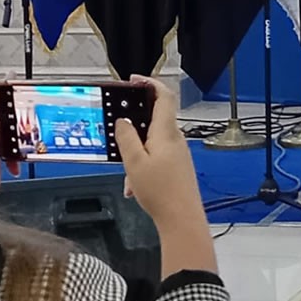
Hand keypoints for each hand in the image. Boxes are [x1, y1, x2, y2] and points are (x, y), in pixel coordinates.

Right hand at [115, 76, 203, 231]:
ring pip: (152, 142)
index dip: (149, 83)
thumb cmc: (160, 191)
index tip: (133, 80)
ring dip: (135, 153)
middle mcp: (175, 138)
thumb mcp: (134, 163)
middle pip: (155, 118)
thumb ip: (126, 137)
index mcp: (166, 132)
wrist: (182, 219)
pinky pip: (156, 157)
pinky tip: (134, 187)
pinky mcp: (178, 166)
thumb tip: (123, 120)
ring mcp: (178, 153)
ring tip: (126, 175)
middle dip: (134, 125)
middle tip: (117, 128)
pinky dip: (143, 165)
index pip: (163, 96)